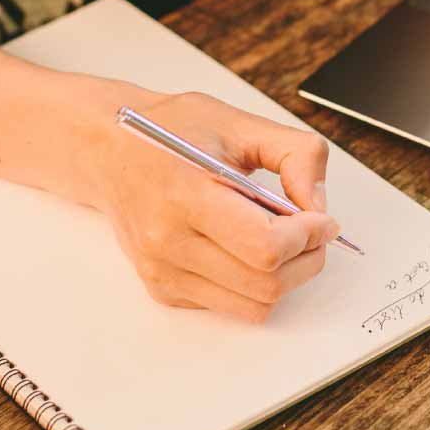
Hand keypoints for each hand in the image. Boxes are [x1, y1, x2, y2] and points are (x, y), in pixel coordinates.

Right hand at [82, 87, 339, 322]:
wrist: (108, 150)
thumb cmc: (170, 132)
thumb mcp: (239, 123)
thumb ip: (295, 154)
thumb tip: (318, 205)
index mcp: (186, 196)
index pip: (265, 247)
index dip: (308, 237)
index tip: (320, 219)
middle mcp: (168, 242)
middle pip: (266, 285)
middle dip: (306, 260)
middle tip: (313, 232)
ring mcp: (162, 271)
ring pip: (253, 306)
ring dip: (285, 277)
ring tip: (284, 240)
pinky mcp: (163, 289)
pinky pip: (231, 306)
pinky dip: (252, 284)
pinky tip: (243, 247)